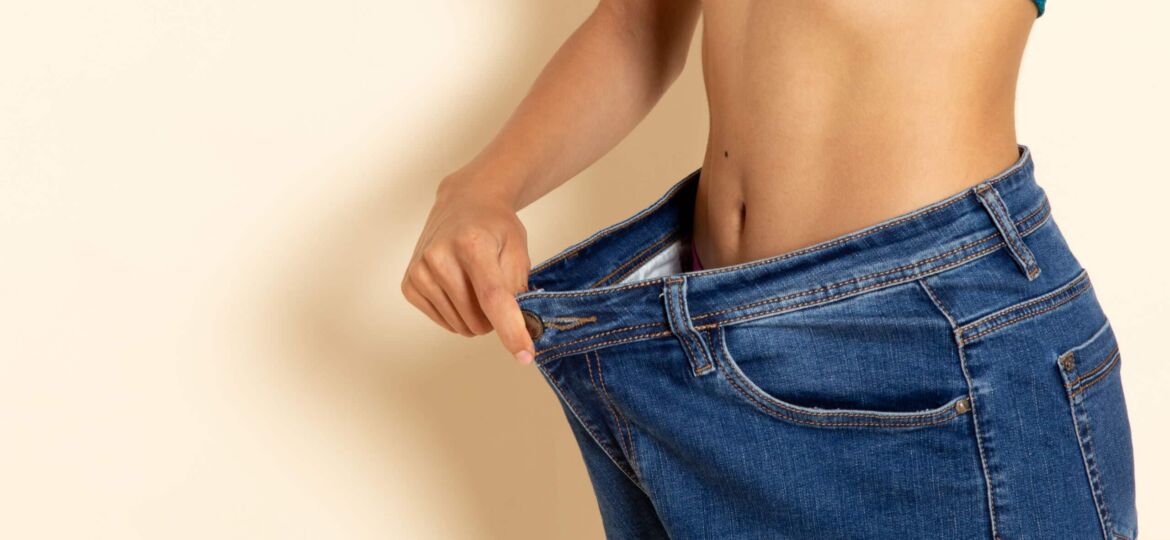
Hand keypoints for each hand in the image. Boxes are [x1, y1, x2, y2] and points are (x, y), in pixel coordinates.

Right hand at [401, 177, 535, 363]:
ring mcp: (420, 271)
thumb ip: (519, 288)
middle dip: (495, 317)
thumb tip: (522, 329)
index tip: (525, 356)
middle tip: (497, 288)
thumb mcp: (517, 248)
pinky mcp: (410, 284)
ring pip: (461, 326)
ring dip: (476, 316)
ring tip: (476, 283)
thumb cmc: (494, 226)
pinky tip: (458, 287)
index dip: (511, 330)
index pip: (493, 298)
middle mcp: (439, 257)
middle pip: (478, 318)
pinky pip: (444, 322)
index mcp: (472, 244)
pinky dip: (458, 314)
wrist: (462, 204)